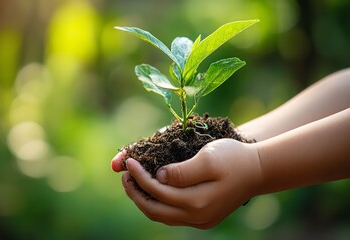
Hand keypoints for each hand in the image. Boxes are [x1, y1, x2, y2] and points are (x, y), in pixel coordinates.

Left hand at [113, 139, 262, 228]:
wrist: (258, 170)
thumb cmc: (234, 159)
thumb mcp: (208, 158)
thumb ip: (181, 172)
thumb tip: (158, 178)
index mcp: (197, 202)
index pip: (157, 191)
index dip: (139, 176)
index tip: (128, 161)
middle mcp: (197, 217)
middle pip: (154, 210)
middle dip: (135, 192)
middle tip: (124, 174)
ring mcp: (200, 220)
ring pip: (162, 216)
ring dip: (144, 200)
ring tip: (132, 182)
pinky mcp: (203, 218)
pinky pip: (172, 216)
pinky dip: (157, 204)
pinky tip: (151, 190)